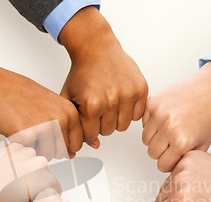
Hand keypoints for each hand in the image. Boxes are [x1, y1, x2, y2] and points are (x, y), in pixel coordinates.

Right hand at [0, 63, 82, 157]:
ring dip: (36, 148)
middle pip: (62, 152)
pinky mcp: (27, 136)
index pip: (76, 143)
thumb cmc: (22, 96)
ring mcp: (45, 128)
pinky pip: (30, 152)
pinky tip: (19, 130)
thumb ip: (66, 128)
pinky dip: (24, 145)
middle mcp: (61, 120)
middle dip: (49, 148)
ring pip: (47, 155)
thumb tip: (71, 153)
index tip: (54, 138)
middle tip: (37, 131)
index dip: (64, 146)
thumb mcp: (53, 107)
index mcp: (70, 112)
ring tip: (28, 129)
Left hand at [0, 144, 58, 201]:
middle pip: (45, 174)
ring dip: (27, 171)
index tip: (42, 196)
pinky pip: (22, 155)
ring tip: (11, 181)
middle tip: (22, 192)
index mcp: (41, 180)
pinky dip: (17, 162)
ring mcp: (25, 153)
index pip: (55, 187)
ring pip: (34, 163)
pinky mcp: (13, 146)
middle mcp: (37, 163)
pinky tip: (6, 171)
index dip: (48, 194)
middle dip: (37, 182)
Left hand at [59, 6, 147, 146]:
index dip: (88, 128)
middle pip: (108, 131)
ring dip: (116, 119)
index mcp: (92, 105)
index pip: (92, 134)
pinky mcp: (140, 89)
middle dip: (102, 123)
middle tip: (99, 108)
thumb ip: (76, 125)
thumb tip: (94, 145)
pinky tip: (121, 99)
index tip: (87, 117)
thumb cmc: (82, 73)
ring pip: (124, 126)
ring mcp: (128, 95)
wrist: (96, 47)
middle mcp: (111, 101)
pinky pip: (138, 115)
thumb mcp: (70, 99)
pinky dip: (131, 111)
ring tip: (110, 104)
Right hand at [142, 62, 210, 171]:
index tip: (174, 157)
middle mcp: (169, 128)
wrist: (209, 90)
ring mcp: (159, 114)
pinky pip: (143, 122)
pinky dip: (151, 122)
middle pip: (152, 153)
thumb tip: (169, 169)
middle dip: (161, 151)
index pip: (162, 165)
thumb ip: (184, 159)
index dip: (169, 163)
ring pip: (145, 139)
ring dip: (155, 138)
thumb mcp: (202, 145)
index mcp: (182, 142)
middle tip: (171, 143)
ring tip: (168, 130)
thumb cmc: (208, 116)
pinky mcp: (152, 103)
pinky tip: (165, 118)